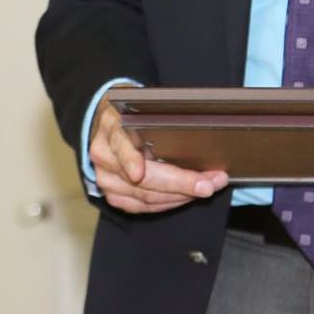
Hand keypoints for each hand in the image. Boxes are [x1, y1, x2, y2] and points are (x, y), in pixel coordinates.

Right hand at [90, 92, 228, 214]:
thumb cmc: (134, 115)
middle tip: (209, 183)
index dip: (130, 160)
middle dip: (181, 183)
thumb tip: (198, 141)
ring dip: (181, 195)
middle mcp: (104, 155)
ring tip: (207, 188)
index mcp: (111, 126)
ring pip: (146, 197)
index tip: (140, 173)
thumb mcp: (143, 107)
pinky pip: (144, 207)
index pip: (120, 145)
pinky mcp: (113, 195)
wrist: (110, 126)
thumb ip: (161, 121)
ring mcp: (106, 179)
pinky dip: (169, 203)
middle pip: (141, 179)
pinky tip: (186, 196)